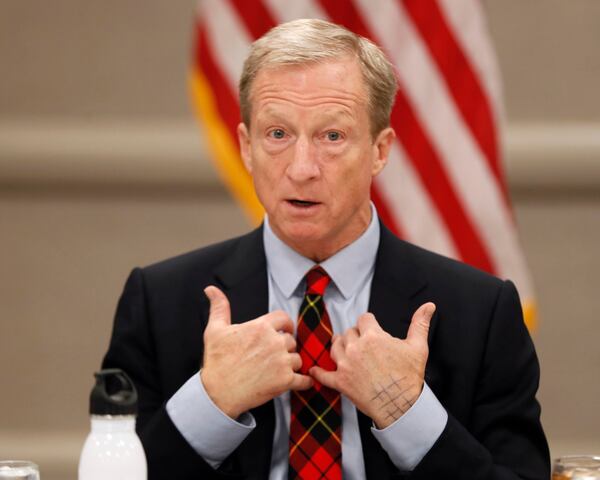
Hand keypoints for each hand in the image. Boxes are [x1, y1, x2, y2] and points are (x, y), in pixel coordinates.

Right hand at [200, 286, 312, 418]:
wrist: (218, 393)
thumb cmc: (216, 362)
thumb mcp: (215, 330)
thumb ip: (219, 307)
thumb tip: (211, 289)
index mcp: (260, 327)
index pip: (284, 318)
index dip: (285, 324)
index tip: (285, 330)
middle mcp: (274, 342)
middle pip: (291, 340)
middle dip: (284, 347)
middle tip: (273, 355)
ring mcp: (281, 362)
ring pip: (297, 359)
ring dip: (291, 364)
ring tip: (277, 370)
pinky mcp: (285, 381)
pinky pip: (304, 380)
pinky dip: (304, 382)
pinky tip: (300, 382)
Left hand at [311, 303, 435, 428]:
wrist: (401, 406)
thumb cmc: (409, 376)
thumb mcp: (418, 347)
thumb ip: (420, 323)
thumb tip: (429, 305)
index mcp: (373, 336)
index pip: (364, 318)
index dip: (369, 323)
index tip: (372, 329)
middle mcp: (355, 348)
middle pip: (349, 332)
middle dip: (356, 336)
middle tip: (364, 345)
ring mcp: (345, 365)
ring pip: (335, 347)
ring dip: (340, 347)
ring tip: (346, 351)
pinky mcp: (340, 382)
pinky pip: (324, 375)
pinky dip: (318, 372)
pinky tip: (314, 370)